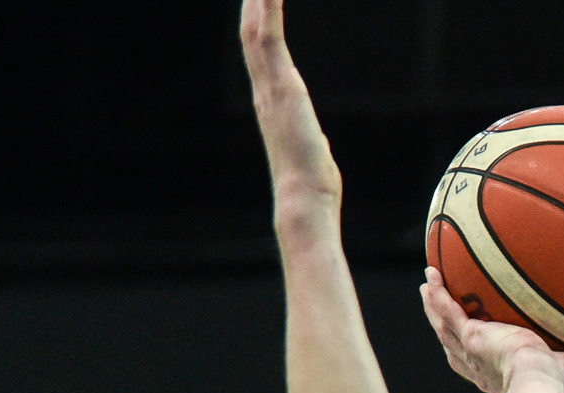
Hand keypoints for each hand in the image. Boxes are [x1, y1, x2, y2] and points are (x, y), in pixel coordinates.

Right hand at [240, 0, 339, 210]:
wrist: (302, 202)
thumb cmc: (311, 184)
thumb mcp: (309, 150)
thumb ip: (306, 140)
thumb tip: (313, 151)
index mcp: (270, 100)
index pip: (259, 50)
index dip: (256, 19)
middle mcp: (264, 89)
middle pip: (250, 32)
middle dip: (251, 2)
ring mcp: (270, 87)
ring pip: (254, 29)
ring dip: (256, 0)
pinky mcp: (282, 87)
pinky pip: (269, 37)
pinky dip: (268, 8)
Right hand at [420, 269, 563, 392]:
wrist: (541, 387)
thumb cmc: (563, 389)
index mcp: (503, 373)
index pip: (486, 359)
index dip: (479, 348)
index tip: (479, 333)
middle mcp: (481, 364)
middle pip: (457, 340)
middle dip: (448, 322)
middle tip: (442, 303)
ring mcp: (471, 351)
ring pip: (444, 325)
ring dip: (434, 305)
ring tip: (427, 283)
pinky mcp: (469, 337)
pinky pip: (447, 311)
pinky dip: (437, 296)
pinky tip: (430, 277)